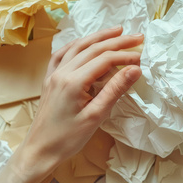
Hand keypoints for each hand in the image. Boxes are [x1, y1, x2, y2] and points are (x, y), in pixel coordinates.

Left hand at [23, 26, 143, 170]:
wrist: (40, 151)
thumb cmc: (68, 139)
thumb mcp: (96, 116)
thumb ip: (115, 90)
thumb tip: (135, 70)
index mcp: (73, 81)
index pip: (104, 59)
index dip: (125, 56)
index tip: (142, 57)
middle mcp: (62, 72)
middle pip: (92, 48)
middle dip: (116, 41)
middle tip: (137, 37)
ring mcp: (53, 74)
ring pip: (78, 46)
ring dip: (98, 37)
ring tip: (116, 31)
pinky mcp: (49, 79)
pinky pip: (63, 54)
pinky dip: (77, 45)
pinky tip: (85, 42)